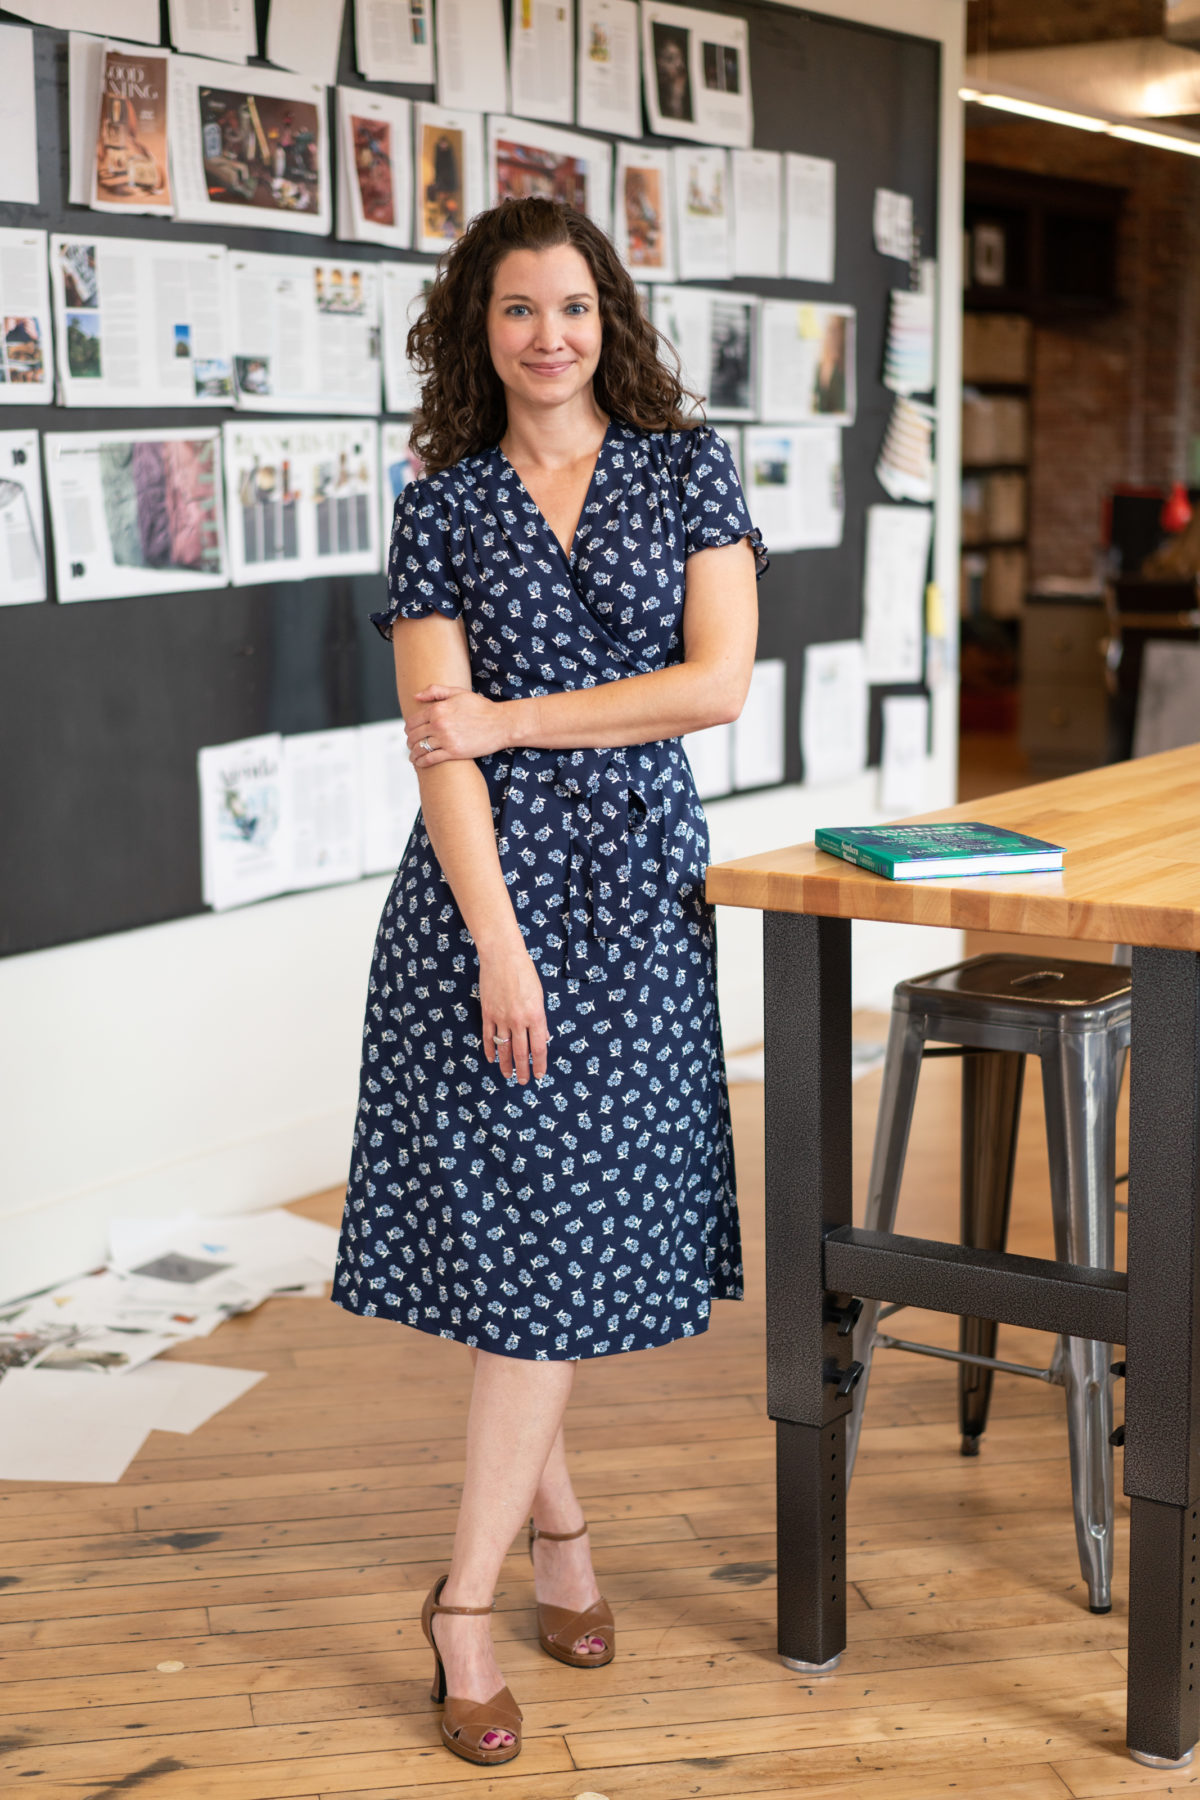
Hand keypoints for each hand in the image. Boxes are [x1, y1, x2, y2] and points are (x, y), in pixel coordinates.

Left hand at [407, 685, 508, 765]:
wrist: (501, 723)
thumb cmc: (481, 707)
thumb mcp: (458, 692)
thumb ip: (435, 691)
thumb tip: (415, 696)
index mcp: (437, 709)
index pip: (413, 721)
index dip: (408, 728)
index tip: (409, 732)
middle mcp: (439, 724)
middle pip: (414, 736)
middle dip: (410, 742)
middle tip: (411, 745)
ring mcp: (446, 739)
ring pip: (420, 748)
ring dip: (413, 754)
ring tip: (413, 756)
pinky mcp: (454, 752)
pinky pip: (430, 759)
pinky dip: (421, 762)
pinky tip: (419, 763)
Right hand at [480, 947, 550, 1084]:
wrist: (502, 956)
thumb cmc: (525, 972)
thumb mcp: (539, 995)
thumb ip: (539, 1018)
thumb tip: (540, 1037)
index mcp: (536, 1015)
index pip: (539, 1047)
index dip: (539, 1064)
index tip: (539, 1074)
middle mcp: (519, 1020)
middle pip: (522, 1052)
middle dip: (523, 1070)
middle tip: (523, 1082)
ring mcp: (501, 1018)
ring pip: (504, 1048)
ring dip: (507, 1064)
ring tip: (508, 1075)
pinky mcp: (487, 1013)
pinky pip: (489, 1036)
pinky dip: (490, 1049)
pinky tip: (492, 1059)